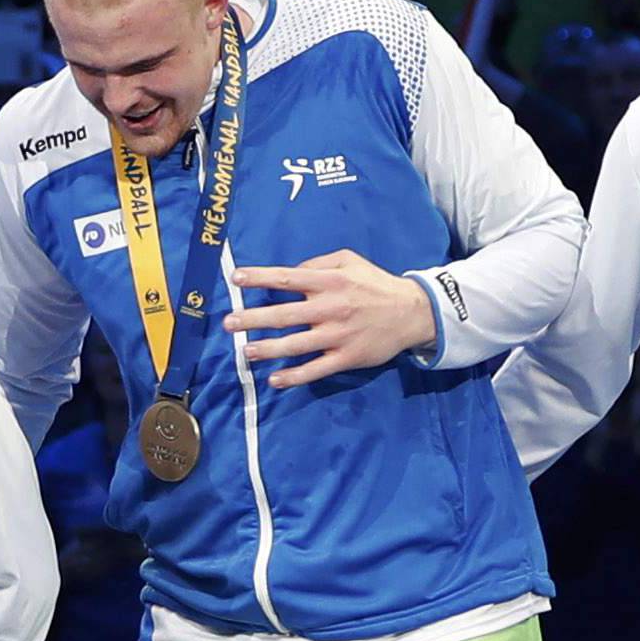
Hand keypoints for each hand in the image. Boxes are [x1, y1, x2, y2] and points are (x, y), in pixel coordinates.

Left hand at [226, 250, 435, 388]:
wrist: (411, 312)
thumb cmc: (375, 284)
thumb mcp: (350, 261)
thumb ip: (318, 263)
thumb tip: (291, 272)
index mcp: (329, 282)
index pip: (287, 278)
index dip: (259, 278)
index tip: (236, 279)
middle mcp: (330, 308)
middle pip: (284, 315)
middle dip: (253, 319)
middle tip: (229, 324)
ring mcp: (337, 336)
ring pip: (295, 345)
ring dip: (267, 349)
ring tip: (245, 352)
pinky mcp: (346, 358)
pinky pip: (315, 370)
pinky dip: (294, 377)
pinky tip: (275, 379)